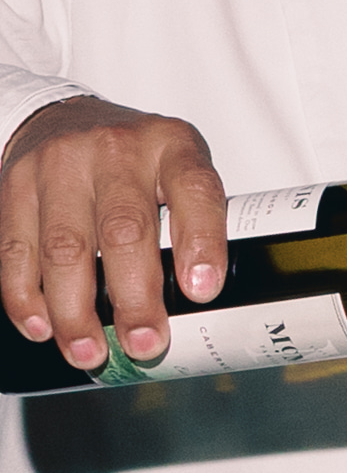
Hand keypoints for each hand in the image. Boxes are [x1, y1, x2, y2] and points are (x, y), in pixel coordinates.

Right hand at [0, 97, 226, 370]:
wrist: (68, 119)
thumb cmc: (138, 161)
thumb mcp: (182, 171)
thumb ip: (196, 224)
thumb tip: (202, 306)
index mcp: (172, 147)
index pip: (195, 190)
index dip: (202, 242)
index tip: (202, 291)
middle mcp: (115, 150)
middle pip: (123, 230)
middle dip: (134, 299)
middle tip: (145, 344)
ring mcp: (59, 166)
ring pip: (64, 248)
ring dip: (76, 312)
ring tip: (89, 352)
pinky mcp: (15, 187)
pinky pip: (15, 250)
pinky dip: (26, 297)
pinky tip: (42, 327)